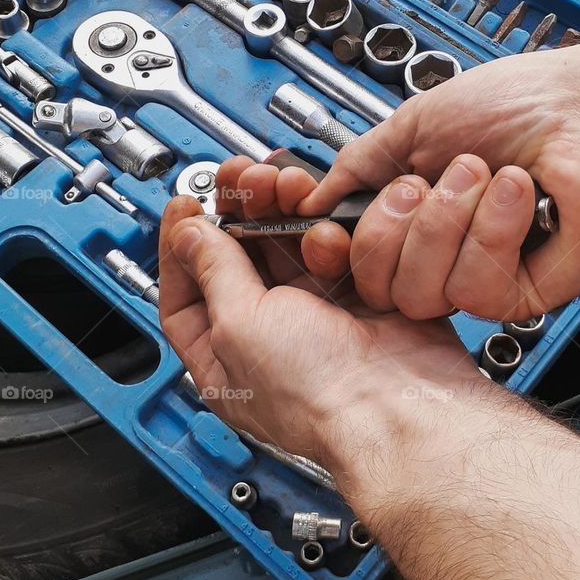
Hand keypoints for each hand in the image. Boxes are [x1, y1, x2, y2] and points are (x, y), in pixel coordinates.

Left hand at [158, 171, 479, 469]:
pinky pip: (333, 246)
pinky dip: (327, 227)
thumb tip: (188, 234)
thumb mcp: (239, 322)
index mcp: (224, 357)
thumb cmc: (318, 392)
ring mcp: (314, 314)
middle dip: (238, 212)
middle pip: (238, 258)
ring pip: (287, 245)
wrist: (398, 402)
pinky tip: (323, 223)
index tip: (187, 204)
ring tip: (282, 185)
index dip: (181, 246)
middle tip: (242, 178)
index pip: (186, 293)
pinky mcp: (356, 294)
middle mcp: (267, 335)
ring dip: (283, 210)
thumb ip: (211, 270)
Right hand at [294, 41, 579, 321]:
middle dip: (397, 223)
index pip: (350, 254)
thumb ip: (358, 163)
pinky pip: (474, 289)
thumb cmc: (528, 104)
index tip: (328, 220)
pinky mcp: (518, 294)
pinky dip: (494, 233)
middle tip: (429, 178)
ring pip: (420, 291)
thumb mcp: (418, 120)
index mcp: (414, 207)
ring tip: (486, 175)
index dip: (335, 242)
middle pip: (375, 282)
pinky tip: (520, 197)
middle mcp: (442, 245)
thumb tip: (308, 198)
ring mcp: (479, 272)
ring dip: (450, 220)